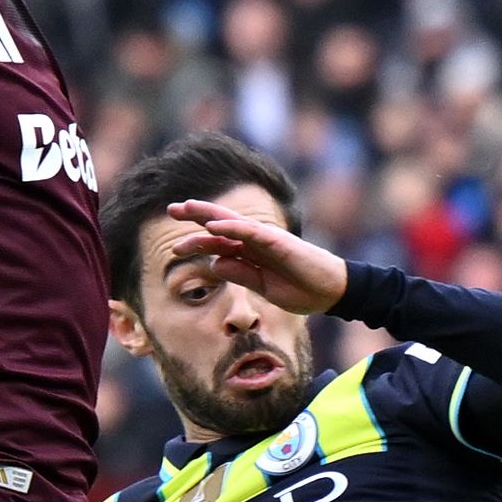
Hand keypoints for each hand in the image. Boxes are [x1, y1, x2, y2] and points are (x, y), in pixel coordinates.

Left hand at [166, 198, 347, 314]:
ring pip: (231, 222)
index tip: (175, 247)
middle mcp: (255, 241)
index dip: (197, 240)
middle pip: (220, 223)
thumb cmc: (300, 289)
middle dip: (195, 215)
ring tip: (185, 209)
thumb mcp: (263, 287)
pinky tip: (213, 226)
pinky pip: (249, 232)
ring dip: (207, 215)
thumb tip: (215, 263)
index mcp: (251, 253)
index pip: (219, 241)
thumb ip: (240, 274)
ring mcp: (266, 239)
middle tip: (170, 209)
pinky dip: (231, 227)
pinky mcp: (277, 241)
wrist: (331, 292)